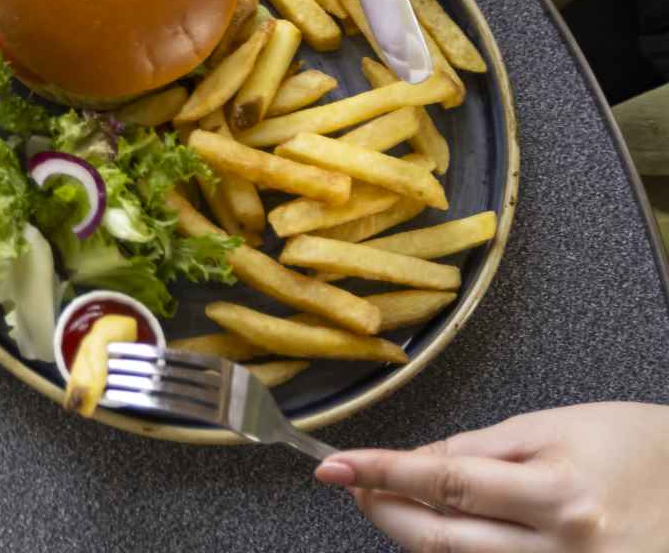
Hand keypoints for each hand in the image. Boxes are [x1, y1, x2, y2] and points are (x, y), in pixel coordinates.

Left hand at [316, 402, 668, 550]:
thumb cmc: (638, 448)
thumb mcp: (553, 430)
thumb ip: (475, 450)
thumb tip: (410, 465)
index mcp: (560, 497)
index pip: (444, 485)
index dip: (380, 474)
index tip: (333, 466)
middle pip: (440, 541)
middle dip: (383, 509)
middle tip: (355, 482)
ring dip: (418, 534)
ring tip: (401, 500)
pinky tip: (453, 529)